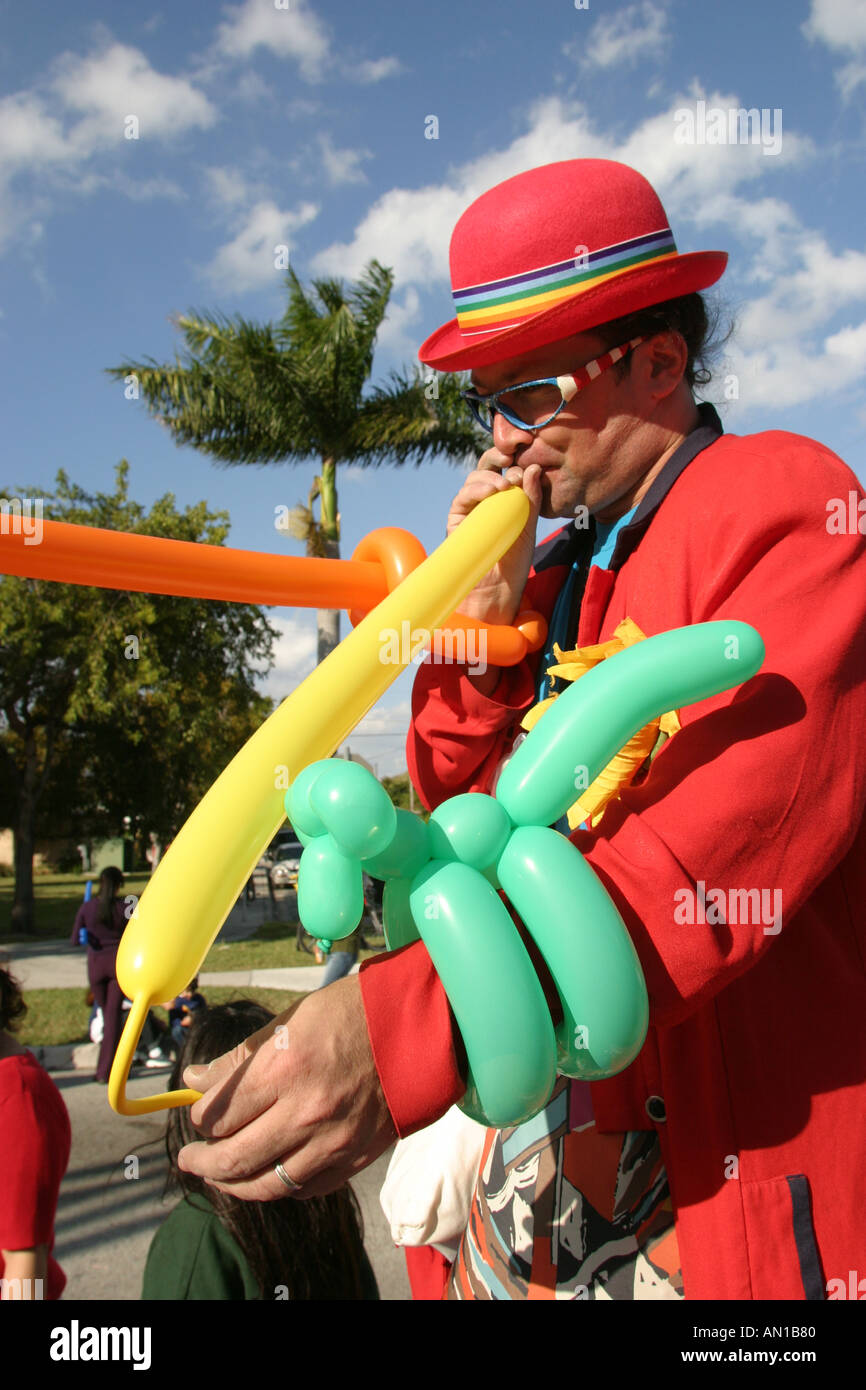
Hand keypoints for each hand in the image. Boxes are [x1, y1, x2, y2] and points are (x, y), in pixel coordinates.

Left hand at [177, 977, 396, 1200]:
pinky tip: (268, 1174)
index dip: (199, 1117)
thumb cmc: (352, 1013)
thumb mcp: (290, 1020)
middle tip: (189, 1158)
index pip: (218, 1114)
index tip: (196, 1111)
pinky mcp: (354, 1158)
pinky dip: (279, 1186)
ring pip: (266, 1186)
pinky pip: (304, 1189)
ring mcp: (332, 1142)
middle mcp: (305, 1113)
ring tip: (219, 1176)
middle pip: (233, 1160)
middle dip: (201, 1162)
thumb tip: (194, 1081)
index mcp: (285, 1070)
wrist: (419, 1028)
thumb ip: (240, 1058)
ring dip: (233, 1185)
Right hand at [447, 448, 541, 625]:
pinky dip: (476, 490)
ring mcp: (470, 507)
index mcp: (506, 498)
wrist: (497, 588)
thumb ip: (531, 498)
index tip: (529, 457)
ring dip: (489, 476)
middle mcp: (486, 499)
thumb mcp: (528, 525)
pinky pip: (462, 497)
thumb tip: (534, 468)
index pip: (507, 469)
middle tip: (512, 457)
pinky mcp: (456, 518)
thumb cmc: (515, 560)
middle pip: (488, 466)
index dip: (515, 459)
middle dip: (498, 457)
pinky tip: (492, 492)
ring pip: (474, 478)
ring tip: (504, 486)